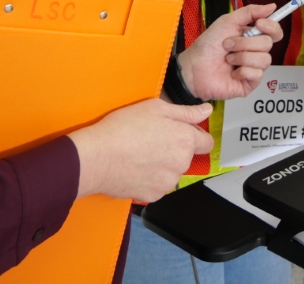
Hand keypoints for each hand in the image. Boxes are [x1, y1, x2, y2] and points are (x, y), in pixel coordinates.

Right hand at [68, 98, 213, 202]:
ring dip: (162, 165)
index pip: (207, 142)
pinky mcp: (154, 196)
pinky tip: (135, 168)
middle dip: (174, 149)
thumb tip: (207, 111)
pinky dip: (150, 179)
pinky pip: (158, 186)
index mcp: (186, 140)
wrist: (96, 157)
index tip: (181, 133)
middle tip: (151, 140)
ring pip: (172, 172)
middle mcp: (182, 164)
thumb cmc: (123, 128)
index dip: (195, 136)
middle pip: (187, 157)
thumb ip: (186, 112)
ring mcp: (168, 182)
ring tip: (140, 154)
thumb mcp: (156, 108)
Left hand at [178, 4, 282, 100]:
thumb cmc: (208, 45)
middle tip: (228, 45)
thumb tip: (272, 6)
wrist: (194, 67)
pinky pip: (257, 74)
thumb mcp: (228, 22)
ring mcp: (254, 68)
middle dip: (245, 43)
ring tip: (227, 59)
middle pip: (268, 44)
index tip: (259, 24)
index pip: (274, 32)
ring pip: (265, 60)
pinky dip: (242, 71)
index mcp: (252, 37)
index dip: (271, 27)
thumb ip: (250, 12)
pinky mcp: (250, 83)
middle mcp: (255, 52)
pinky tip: (232, 72)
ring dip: (242, 57)